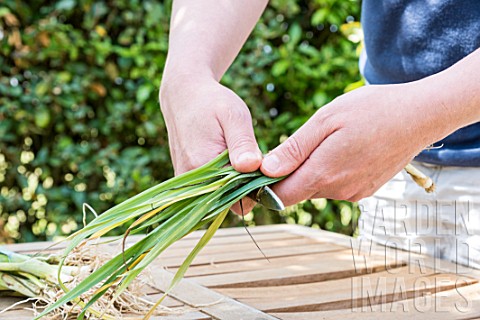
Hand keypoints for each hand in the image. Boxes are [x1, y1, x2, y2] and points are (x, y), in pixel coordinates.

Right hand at [159, 75, 260, 211]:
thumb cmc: (212, 102)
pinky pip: (211, 188)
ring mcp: (187, 180)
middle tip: (253, 159)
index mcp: (201, 166)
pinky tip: (230, 158)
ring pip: (220, 195)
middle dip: (245, 187)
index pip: (236, 199)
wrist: (183, 95)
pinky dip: (224, 178)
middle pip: (228, 201)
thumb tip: (252, 167)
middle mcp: (190, 180)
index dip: (255, 189)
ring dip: (235, 182)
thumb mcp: (234, 115)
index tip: (265, 170)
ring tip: (240, 155)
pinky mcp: (187, 178)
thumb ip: (243, 143)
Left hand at [260, 83, 447, 204]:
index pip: (281, 196)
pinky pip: (336, 186)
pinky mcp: (366, 190)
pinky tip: (343, 149)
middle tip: (296, 144)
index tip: (258, 170)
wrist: (419, 116)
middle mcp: (338, 190)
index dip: (265, 187)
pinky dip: (330, 172)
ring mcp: (354, 192)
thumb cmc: (371, 110)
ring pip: (317, 188)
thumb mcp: (326, 120)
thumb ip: (294, 149)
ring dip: (311, 170)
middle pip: (298, 191)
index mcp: (324, 173)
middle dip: (289, 174)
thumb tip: (266, 171)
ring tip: (325, 142)